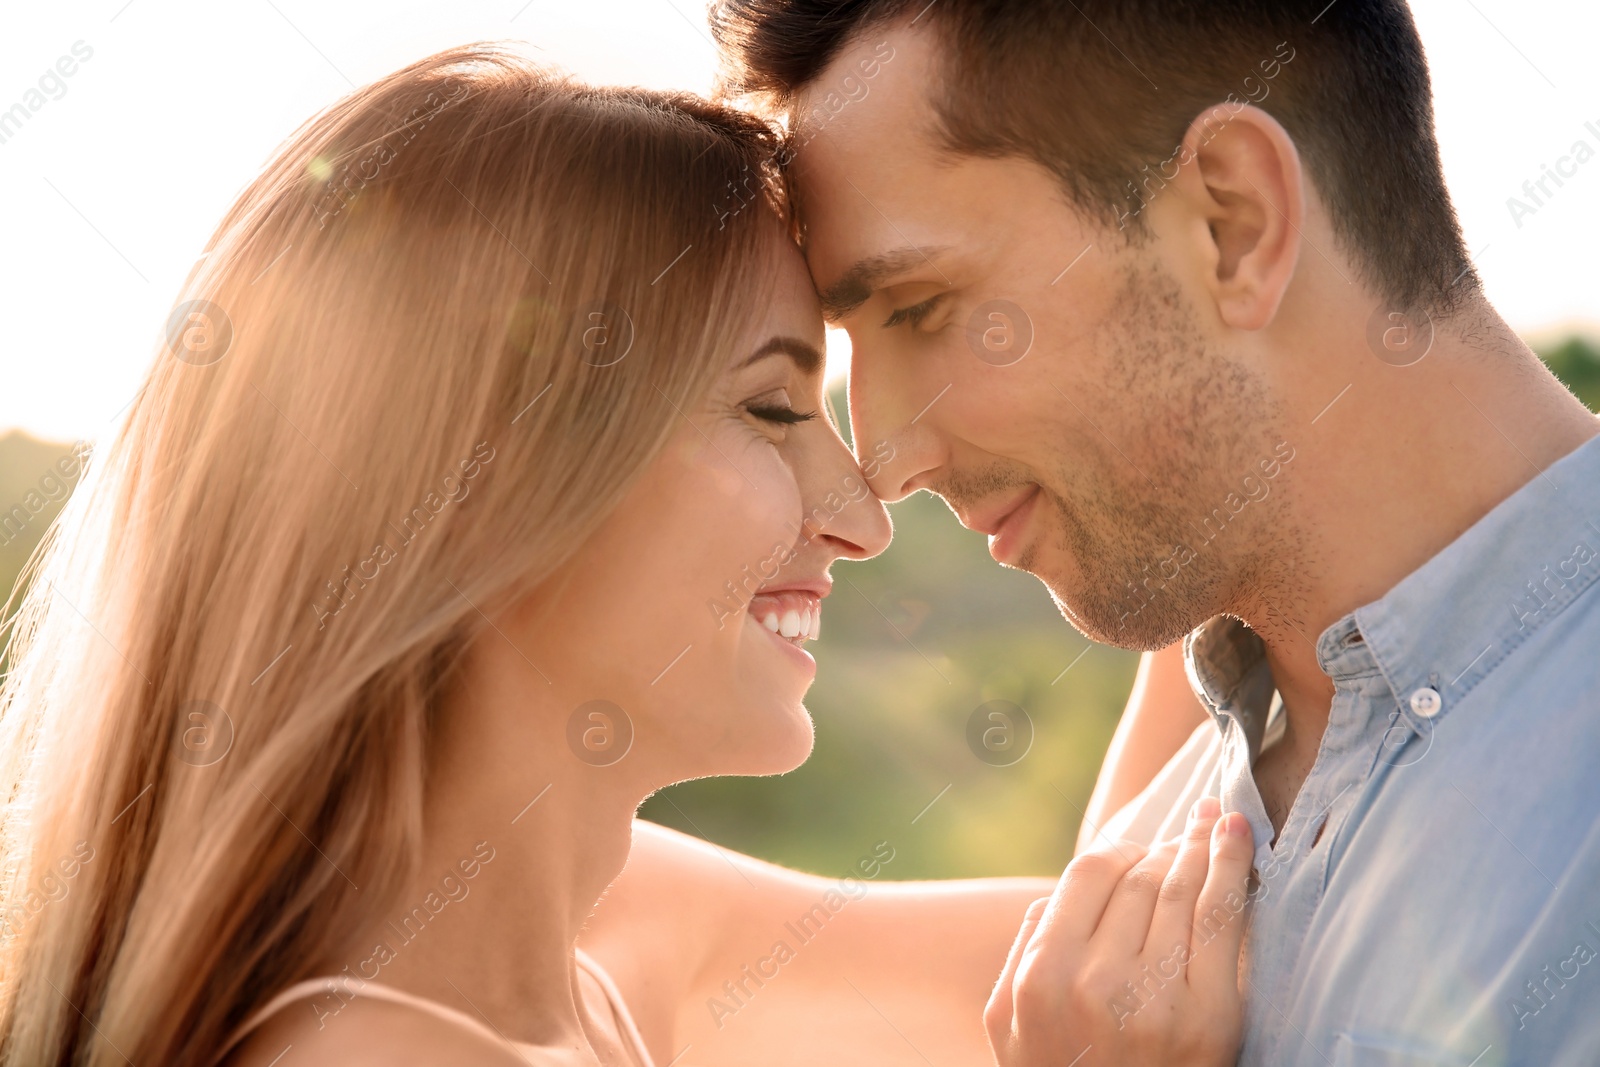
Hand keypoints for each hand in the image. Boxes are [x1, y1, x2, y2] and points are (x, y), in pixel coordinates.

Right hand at [984, 797, 1254, 1066]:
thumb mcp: (1008, 1026)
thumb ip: (1023, 954)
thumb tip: (1058, 898)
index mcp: (1041, 977)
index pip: (1088, 874)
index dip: (1120, 850)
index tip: (1142, 846)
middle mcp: (1095, 983)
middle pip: (1141, 878)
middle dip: (1171, 842)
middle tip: (1193, 824)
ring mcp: (1155, 1002)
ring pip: (1182, 890)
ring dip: (1205, 845)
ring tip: (1219, 823)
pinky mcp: (1210, 1020)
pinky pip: (1222, 922)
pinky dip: (1234, 870)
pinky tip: (1241, 840)